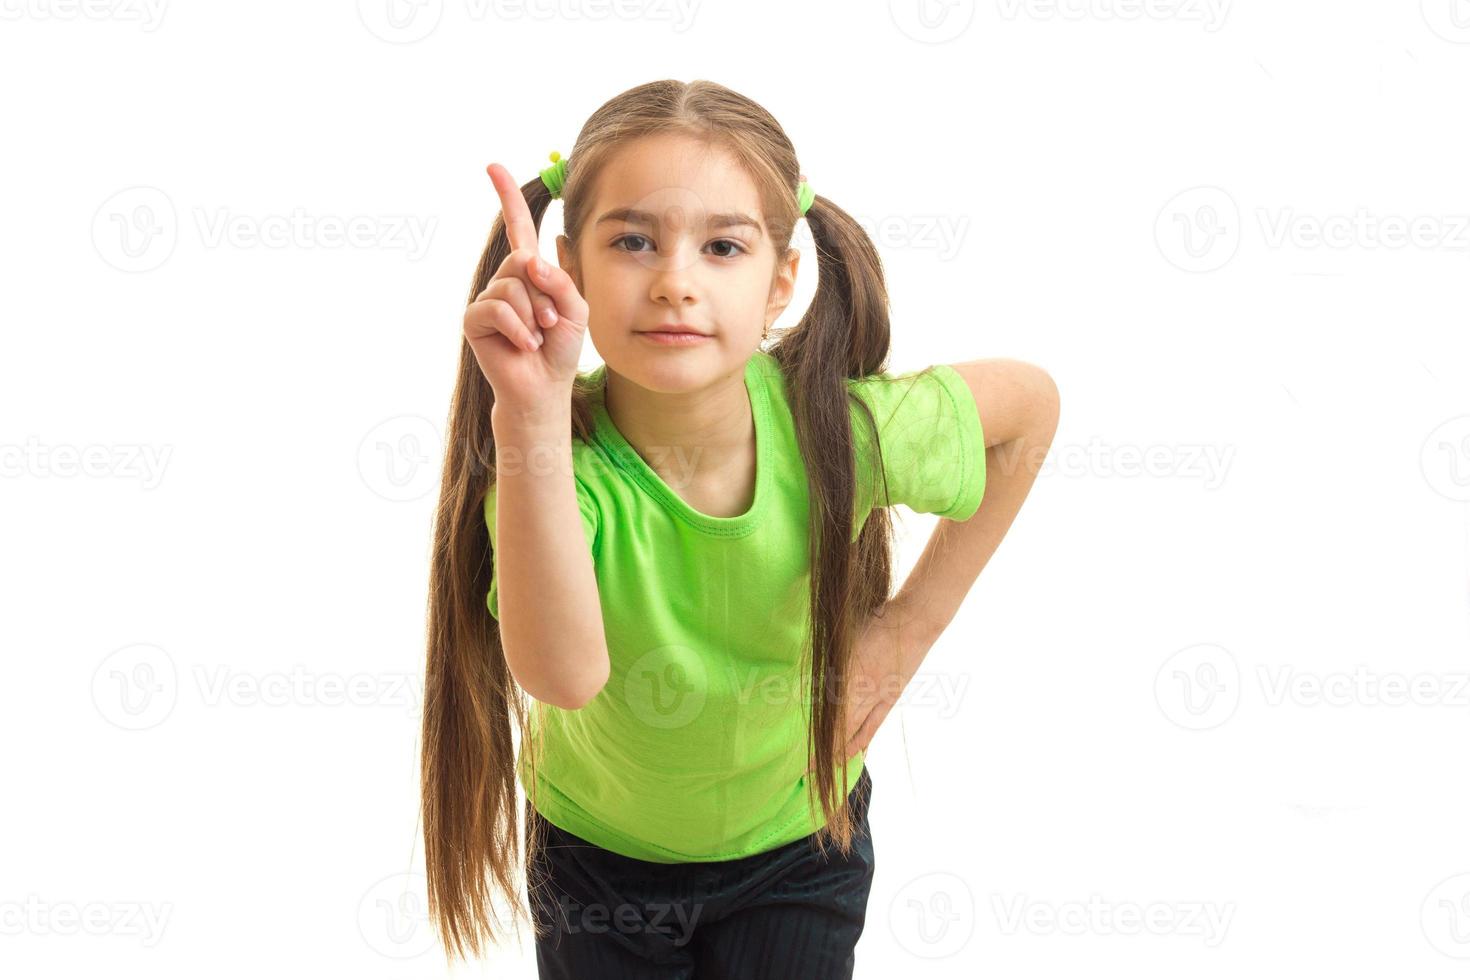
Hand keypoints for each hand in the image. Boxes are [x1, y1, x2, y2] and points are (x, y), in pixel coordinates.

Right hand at [463, 162, 591, 408]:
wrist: (544, 385)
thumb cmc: (560, 346)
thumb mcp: (576, 309)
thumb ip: (560, 280)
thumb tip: (529, 261)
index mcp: (530, 271)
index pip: (519, 227)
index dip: (507, 197)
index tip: (494, 166)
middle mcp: (506, 279)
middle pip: (523, 262)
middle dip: (544, 295)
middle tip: (549, 322)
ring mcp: (488, 298)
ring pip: (512, 288)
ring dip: (534, 316)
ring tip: (536, 336)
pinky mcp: (474, 319)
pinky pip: (497, 309)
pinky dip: (518, 328)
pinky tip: (523, 345)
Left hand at [806, 601, 920, 772]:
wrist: (912, 622)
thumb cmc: (874, 621)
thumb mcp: (842, 639)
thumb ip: (825, 661)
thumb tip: (804, 681)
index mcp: (846, 678)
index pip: (827, 717)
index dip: (815, 739)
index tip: (800, 755)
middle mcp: (861, 694)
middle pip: (838, 730)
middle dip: (822, 752)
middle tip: (806, 772)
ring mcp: (878, 698)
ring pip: (856, 731)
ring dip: (841, 750)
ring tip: (828, 768)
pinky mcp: (892, 697)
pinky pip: (875, 724)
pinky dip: (863, 739)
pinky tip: (857, 752)